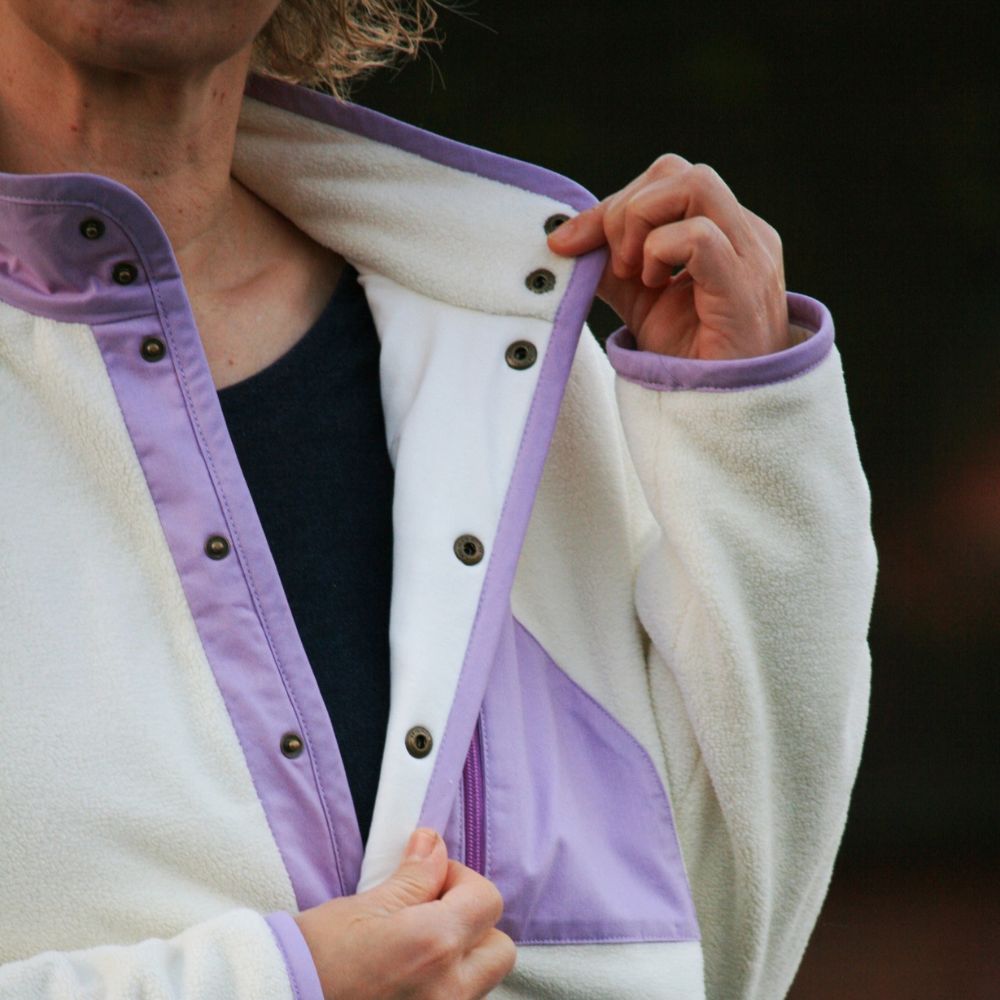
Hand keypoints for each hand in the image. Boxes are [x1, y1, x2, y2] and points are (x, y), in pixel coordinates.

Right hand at [294, 829, 514, 999]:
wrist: (278, 999)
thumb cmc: (314, 956)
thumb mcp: (363, 906)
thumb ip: (413, 878)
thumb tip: (435, 845)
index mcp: (434, 945)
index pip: (488, 900)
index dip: (461, 880)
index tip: (430, 879)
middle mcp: (449, 991)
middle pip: (499, 948)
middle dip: (472, 924)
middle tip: (429, 913)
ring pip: (481, 980)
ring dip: (461, 958)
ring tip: (414, 949)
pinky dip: (444, 984)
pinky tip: (407, 975)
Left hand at [548, 154, 790, 359]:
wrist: (727, 412)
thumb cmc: (694, 359)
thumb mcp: (641, 303)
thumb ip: (612, 267)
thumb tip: (566, 239)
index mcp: (724, 231)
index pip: (665, 180)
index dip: (612, 203)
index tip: (571, 243)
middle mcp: (745, 234)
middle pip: (676, 171)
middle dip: (623, 209)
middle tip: (614, 264)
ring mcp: (750, 256)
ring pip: (693, 183)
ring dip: (641, 223)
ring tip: (634, 274)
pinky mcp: (745, 286)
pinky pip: (699, 235)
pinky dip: (659, 252)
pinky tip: (654, 286)